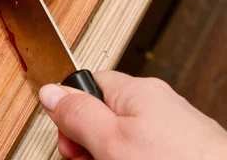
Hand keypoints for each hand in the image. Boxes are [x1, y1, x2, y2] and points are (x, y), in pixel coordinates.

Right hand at [39, 71, 226, 158]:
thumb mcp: (111, 141)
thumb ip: (77, 114)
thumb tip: (50, 91)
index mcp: (137, 90)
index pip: (87, 83)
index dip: (71, 113)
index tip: (68, 140)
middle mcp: (158, 103)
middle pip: (105, 113)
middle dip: (91, 140)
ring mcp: (176, 128)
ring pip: (126, 137)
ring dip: (111, 155)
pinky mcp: (187, 150)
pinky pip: (148, 150)